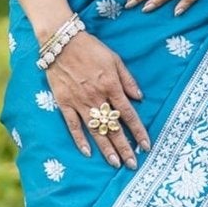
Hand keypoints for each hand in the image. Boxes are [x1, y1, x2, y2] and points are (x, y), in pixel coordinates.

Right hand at [47, 30, 149, 168]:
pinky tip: (87, 152)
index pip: (128, 114)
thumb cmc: (91, 48)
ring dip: (106, 148)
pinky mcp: (64, 103)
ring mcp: (79, 102)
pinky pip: (73, 125)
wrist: (62, 42)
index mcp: (111, 86)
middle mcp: (97, 97)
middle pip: (113, 128)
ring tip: (115, 163)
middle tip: (132, 164)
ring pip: (95, 130)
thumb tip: (140, 98)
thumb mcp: (115, 59)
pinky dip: (79, 139)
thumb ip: (127, 80)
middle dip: (124, 147)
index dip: (138, 132)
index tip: (146, 146)